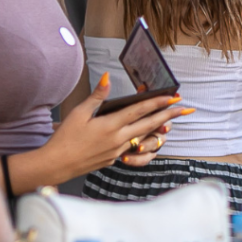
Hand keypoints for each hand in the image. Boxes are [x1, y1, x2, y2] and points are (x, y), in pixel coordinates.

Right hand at [49, 73, 188, 174]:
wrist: (55, 165)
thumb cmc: (65, 138)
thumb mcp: (79, 113)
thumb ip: (97, 96)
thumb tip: (107, 77)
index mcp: (111, 125)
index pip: (140, 110)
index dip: (158, 102)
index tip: (173, 97)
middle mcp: (118, 139)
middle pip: (149, 125)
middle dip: (169, 115)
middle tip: (185, 109)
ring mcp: (118, 152)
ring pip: (145, 139)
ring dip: (160, 131)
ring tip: (171, 124)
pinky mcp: (114, 160)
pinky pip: (135, 151)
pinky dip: (145, 145)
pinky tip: (150, 141)